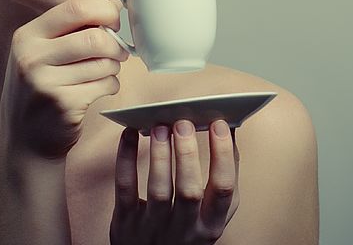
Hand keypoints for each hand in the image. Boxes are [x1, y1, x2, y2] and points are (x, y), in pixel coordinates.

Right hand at [0, 0, 128, 158]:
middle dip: (115, 44)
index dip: (104, 10)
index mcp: (27, 36)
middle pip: (95, 37)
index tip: (113, 20)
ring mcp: (46, 83)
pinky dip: (111, 85)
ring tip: (103, 72)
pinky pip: (105, 85)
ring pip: (104, 62)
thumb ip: (73, 21)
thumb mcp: (45, 50)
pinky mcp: (64, 105)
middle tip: (118, 51)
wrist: (25, 141)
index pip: (76, 7)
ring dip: (113, 67)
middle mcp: (31, 57)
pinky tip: (99, 89)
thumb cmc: (40, 87)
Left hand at [110, 119, 239, 243]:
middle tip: (183, 123)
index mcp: (211, 223)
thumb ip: (224, 177)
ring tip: (160, 126)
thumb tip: (227, 131)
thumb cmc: (187, 228)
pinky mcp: (126, 222)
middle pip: (189, 190)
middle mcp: (185, 228)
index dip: (223, 155)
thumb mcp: (213, 214)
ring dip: (160, 155)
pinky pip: (125, 187)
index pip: (223, 189)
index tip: (219, 124)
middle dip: (187, 154)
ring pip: (158, 190)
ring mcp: (154, 226)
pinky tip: (129, 134)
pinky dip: (126, 159)